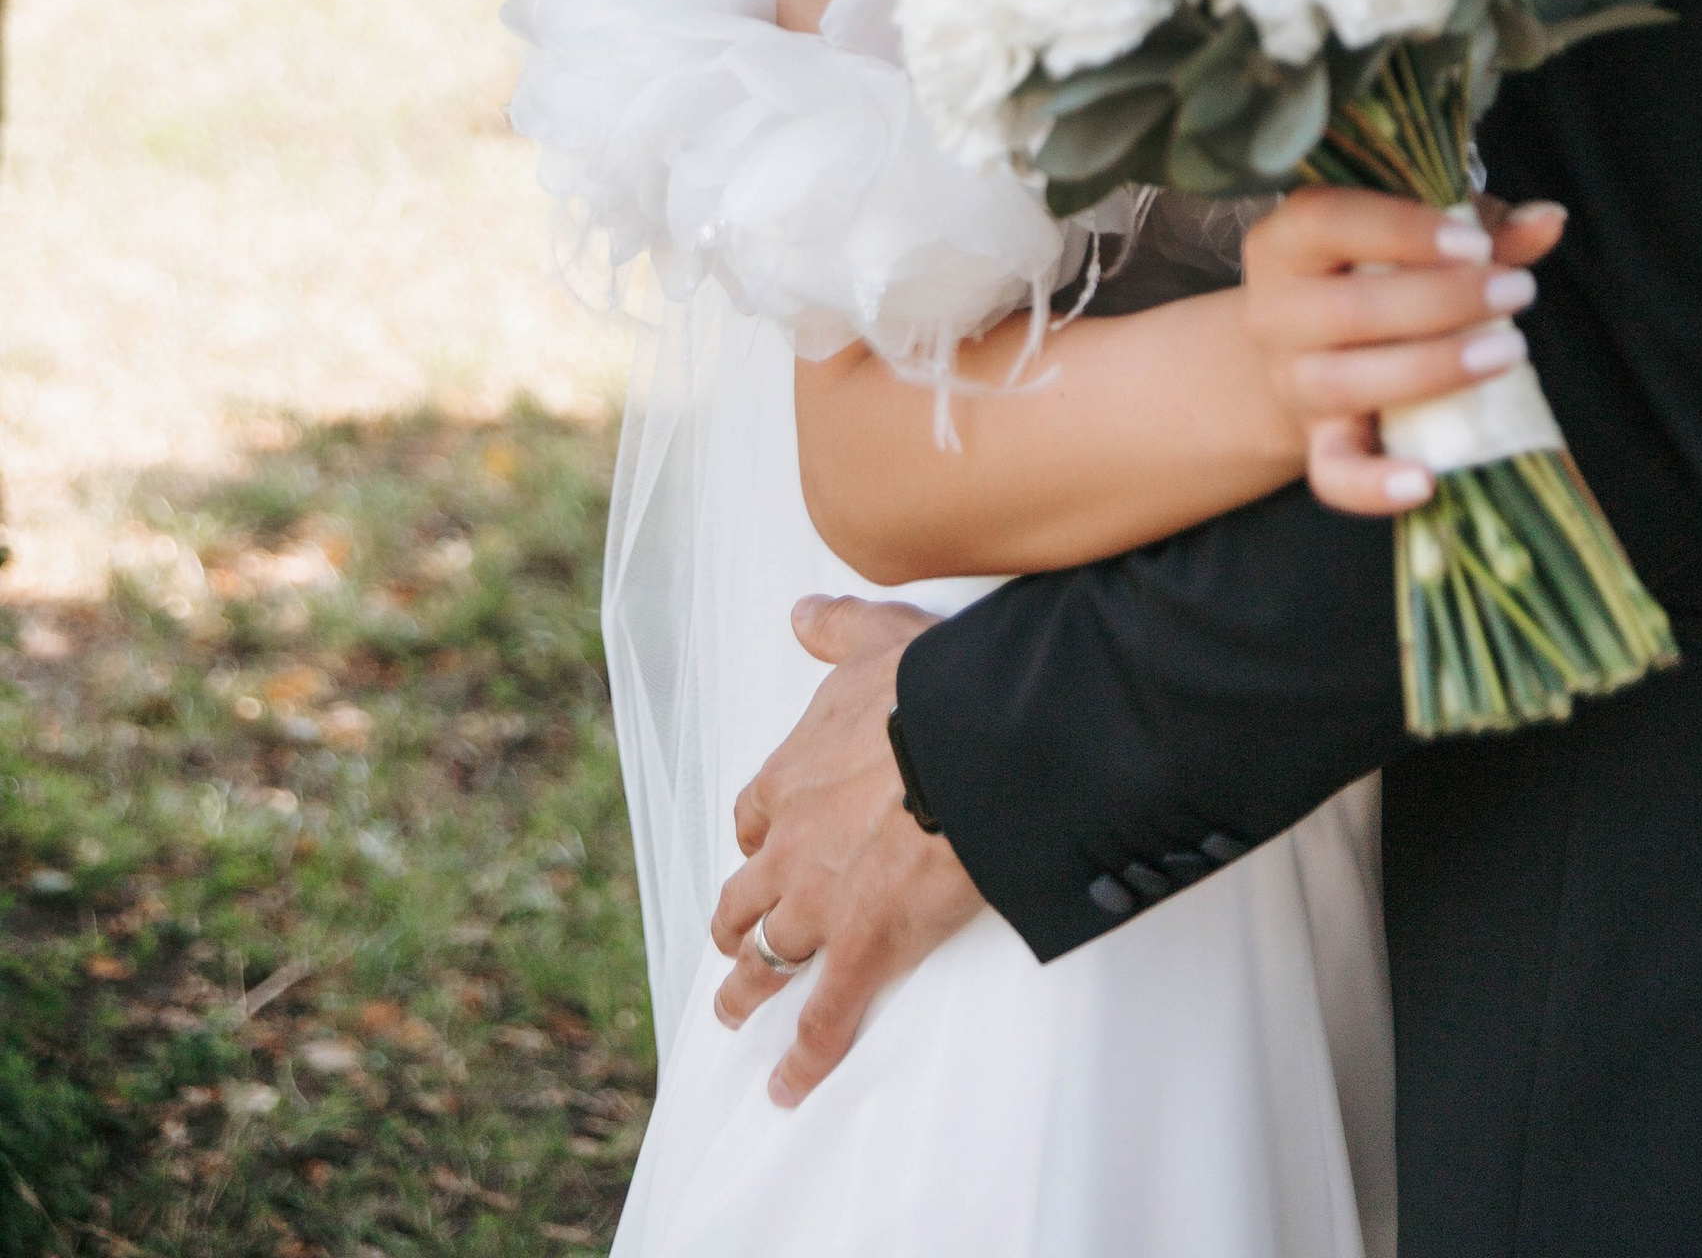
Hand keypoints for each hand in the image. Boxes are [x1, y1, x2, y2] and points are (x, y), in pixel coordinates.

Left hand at [709, 595, 985, 1104]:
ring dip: (746, 991)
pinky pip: (823, 1019)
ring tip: (733, 1016)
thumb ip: (836, 630)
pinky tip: (787, 1089)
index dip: (757, 837)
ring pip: (765, 960)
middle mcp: (788, 848)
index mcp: (789, 778)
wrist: (969, 744)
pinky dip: (803, 1061)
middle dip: (734, 924)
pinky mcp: (863, 951)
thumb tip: (803, 611)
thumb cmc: (930, 688)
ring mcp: (819, 905)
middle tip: (731, 947)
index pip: (755, 817)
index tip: (762, 847)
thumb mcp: (877, 641)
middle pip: (744, 896)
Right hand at [1241, 187, 1566, 516]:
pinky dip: (1373, 486)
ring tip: (1507, 352)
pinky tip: (1425, 482)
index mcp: (1288, 240)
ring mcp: (1292, 382)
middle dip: (1440, 301)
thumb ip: (1480, 224)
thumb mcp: (1418, 235)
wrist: (1312, 348)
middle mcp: (1275, 311)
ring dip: (1431, 369)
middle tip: (1517, 291)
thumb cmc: (1375, 271)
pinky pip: (1333, 474)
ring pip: (1342, 384)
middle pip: (1345, 309)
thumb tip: (1548, 221)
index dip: (1401, 230)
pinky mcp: (1317, 442)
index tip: (1475, 244)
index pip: (1328, 221)